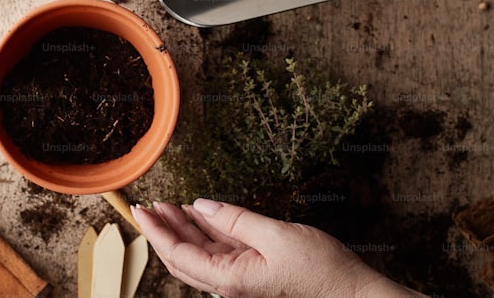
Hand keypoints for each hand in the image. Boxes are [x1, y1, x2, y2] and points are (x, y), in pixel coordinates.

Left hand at [131, 199, 421, 297]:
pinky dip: (208, 233)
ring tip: (170, 205)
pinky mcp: (254, 271)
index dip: (157, 232)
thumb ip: (235, 220)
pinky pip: (222, 252)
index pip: (179, 255)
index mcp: (230, 279)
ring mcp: (242, 279)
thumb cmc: (321, 270)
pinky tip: (201, 215)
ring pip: (202, 254)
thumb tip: (201, 206)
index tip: (141, 211)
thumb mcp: (276, 235)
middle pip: (184, 258)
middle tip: (150, 204)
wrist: (352, 293)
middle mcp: (231, 283)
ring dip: (185, 230)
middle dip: (165, 231)